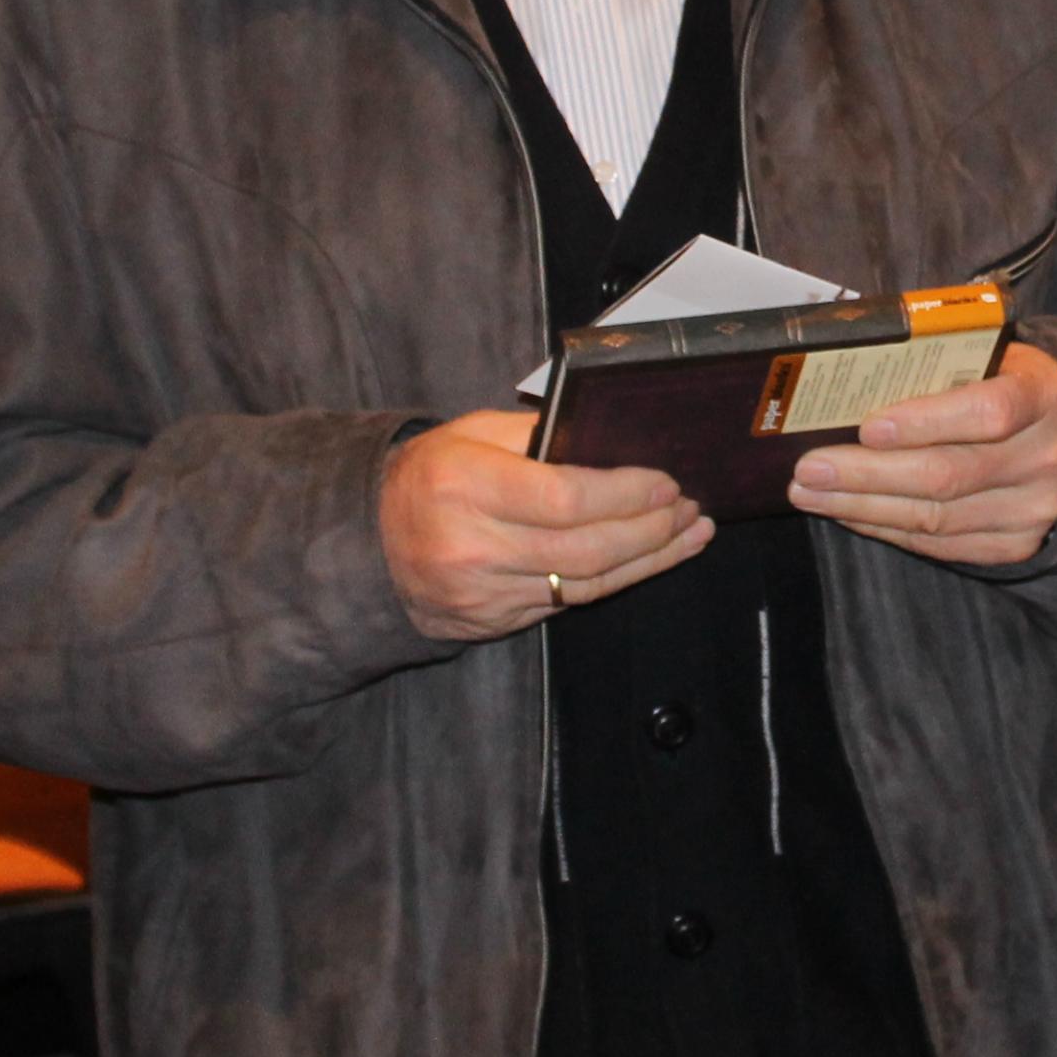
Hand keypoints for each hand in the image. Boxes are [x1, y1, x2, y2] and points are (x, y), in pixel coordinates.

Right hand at [379, 410, 708, 642]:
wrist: (366, 545)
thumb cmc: (428, 476)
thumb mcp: (470, 433)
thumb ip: (538, 435)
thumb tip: (613, 443)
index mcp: (464, 485)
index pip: (566, 498)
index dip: (627, 495)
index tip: (666, 483)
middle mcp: (471, 546)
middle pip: (586, 549)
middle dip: (652, 530)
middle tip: (690, 509)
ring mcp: (481, 594)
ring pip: (585, 585)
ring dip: (648, 561)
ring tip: (689, 535)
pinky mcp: (491, 623)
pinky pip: (566, 604)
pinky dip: (614, 581)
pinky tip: (648, 561)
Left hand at [787, 344, 1056, 567]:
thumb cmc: (1001, 383)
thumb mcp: (987, 355)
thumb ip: (933, 361)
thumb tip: (842, 375)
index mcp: (1043, 395)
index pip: (987, 413)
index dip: (925, 422)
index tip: (867, 427)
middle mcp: (1046, 457)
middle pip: (948, 474)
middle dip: (868, 474)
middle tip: (810, 469)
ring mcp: (1032, 510)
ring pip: (935, 518)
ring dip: (863, 507)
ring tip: (811, 493)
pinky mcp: (1014, 546)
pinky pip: (939, 545)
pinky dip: (886, 528)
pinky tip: (848, 512)